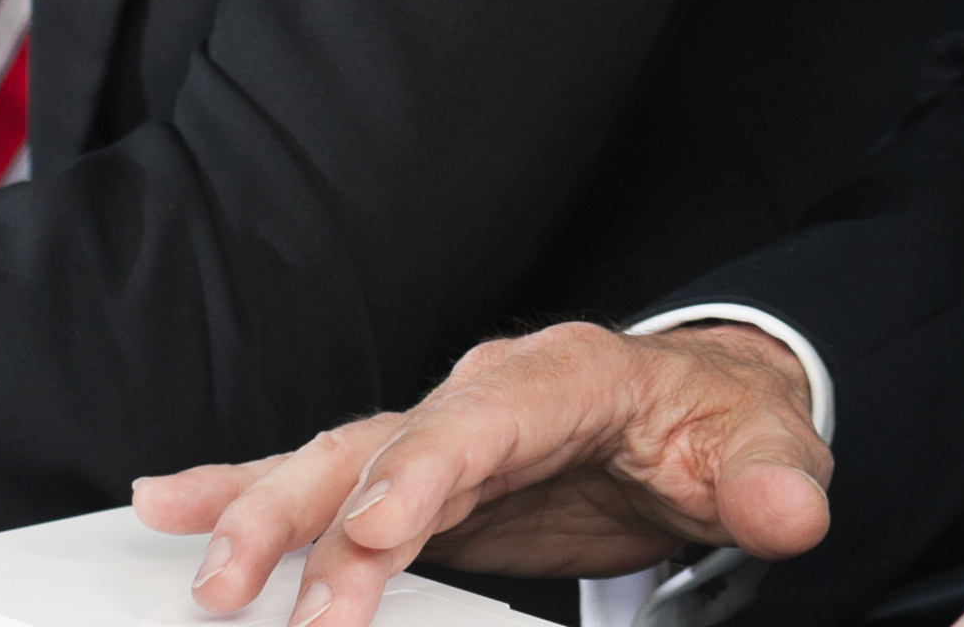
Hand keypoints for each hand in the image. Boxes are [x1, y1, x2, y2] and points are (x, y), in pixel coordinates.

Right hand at [132, 321, 832, 626]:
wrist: (700, 413)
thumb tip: (789, 513)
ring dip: (261, 513)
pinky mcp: (416, 481)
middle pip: (382, 443)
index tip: (370, 530)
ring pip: (335, 464)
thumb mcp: (763, 451)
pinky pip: (324, 481)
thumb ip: (771, 481)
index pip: (480, 422)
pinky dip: (248, 492)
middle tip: (241, 585)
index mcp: (561, 377)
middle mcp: (482, 397)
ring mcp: (440, 438)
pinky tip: (174, 505)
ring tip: (196, 561)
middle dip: (309, 510)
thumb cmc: (721, 427)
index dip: (422, 472)